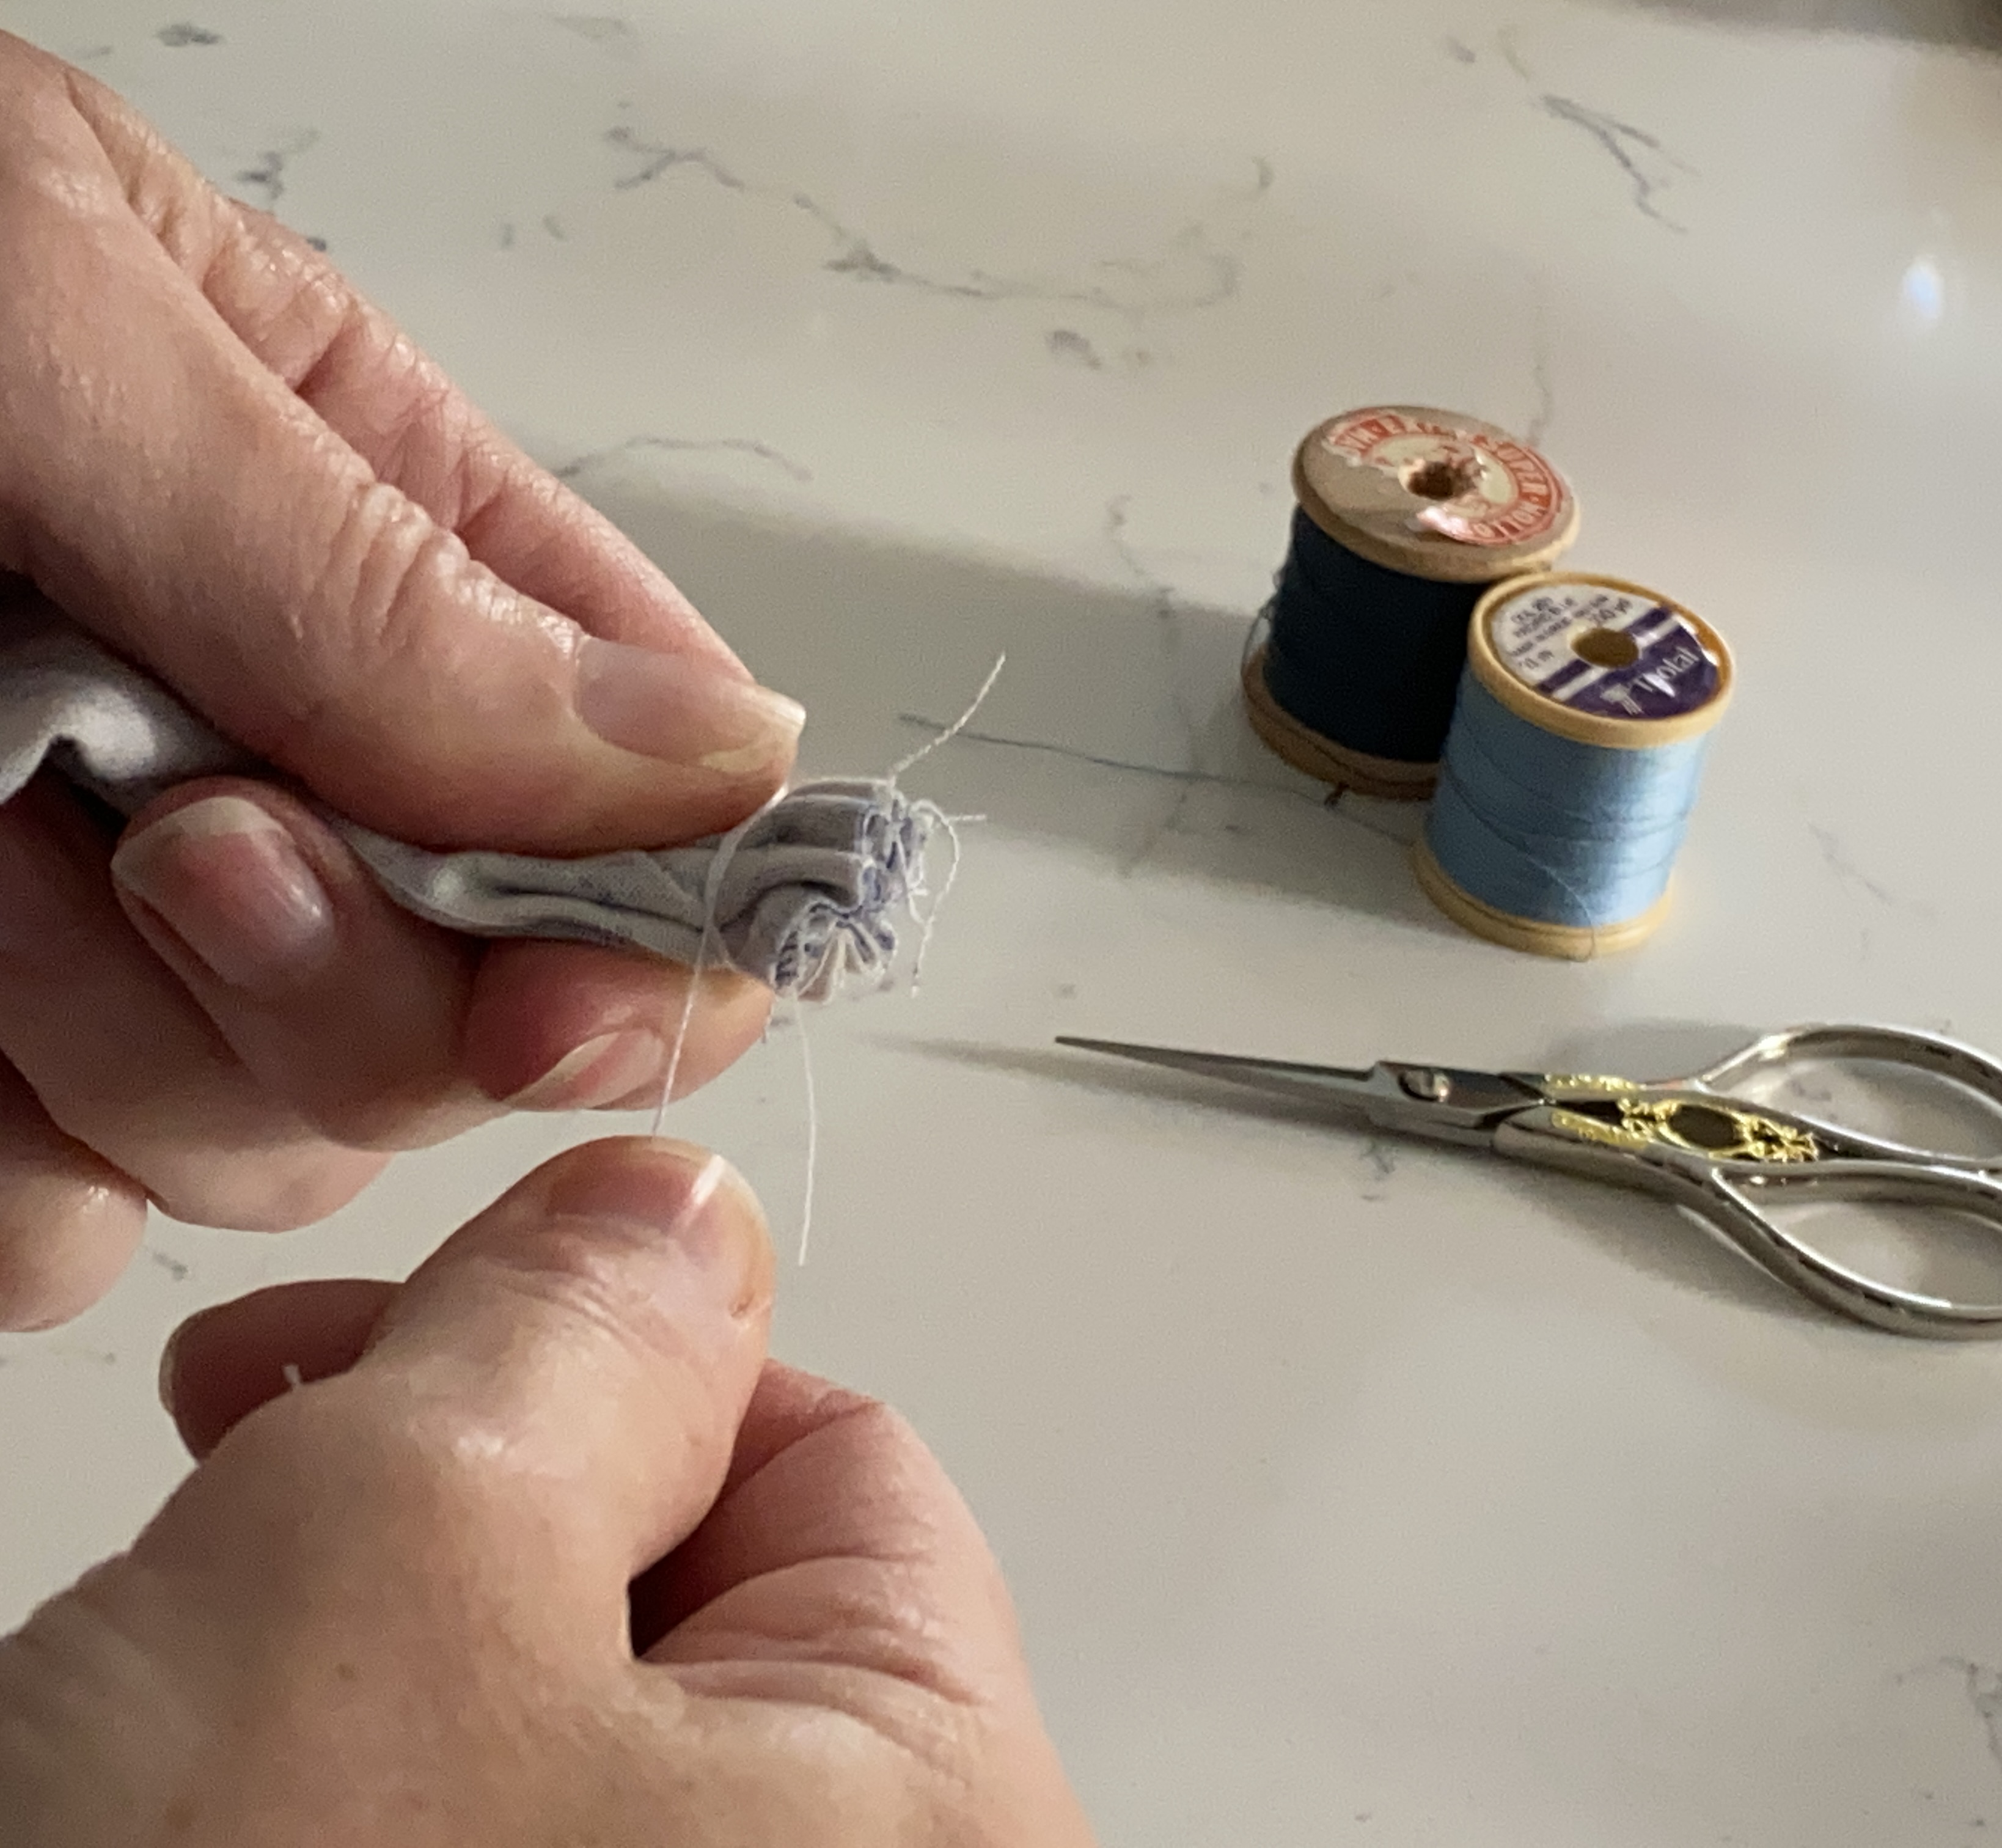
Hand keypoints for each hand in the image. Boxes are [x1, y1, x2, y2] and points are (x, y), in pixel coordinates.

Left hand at [0, 33, 808, 1327]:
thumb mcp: (41, 327)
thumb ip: (373, 571)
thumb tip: (710, 765)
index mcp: (367, 530)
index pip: (655, 782)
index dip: (667, 926)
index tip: (573, 991)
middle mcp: (277, 738)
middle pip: (480, 1018)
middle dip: (339, 988)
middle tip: (158, 840)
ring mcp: (112, 913)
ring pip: (272, 1145)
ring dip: (114, 1045)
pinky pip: (61, 1228)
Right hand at [0, 1137, 1093, 1845]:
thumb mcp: (395, 1565)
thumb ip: (576, 1341)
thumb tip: (676, 1216)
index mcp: (944, 1814)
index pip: (836, 1460)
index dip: (605, 1371)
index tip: (395, 1358)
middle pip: (682, 1600)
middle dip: (452, 1525)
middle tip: (255, 1522)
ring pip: (545, 1732)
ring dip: (363, 1670)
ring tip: (187, 1723)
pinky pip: (474, 1840)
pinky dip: (337, 1795)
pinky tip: (189, 1808)